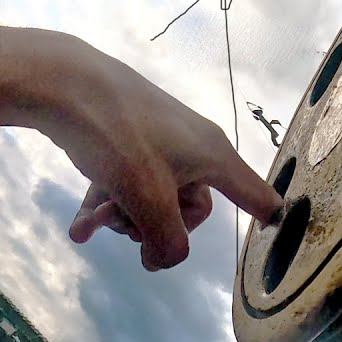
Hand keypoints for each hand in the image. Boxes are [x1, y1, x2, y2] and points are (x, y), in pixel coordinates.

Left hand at [32, 35, 282, 270]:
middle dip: (157, 227)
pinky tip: (79, 228)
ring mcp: (158, 142)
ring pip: (152, 197)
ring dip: (124, 217)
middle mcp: (193, 148)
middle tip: (126, 229)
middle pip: (190, 208)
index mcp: (213, 157)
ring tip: (94, 220)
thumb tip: (163, 259)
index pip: (255, 194)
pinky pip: (125, 183)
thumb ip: (167, 242)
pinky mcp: (126, 138)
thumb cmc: (120, 138)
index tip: (277, 229)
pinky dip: (105, 204)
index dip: (266, 217)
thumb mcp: (147, 199)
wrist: (64, 82)